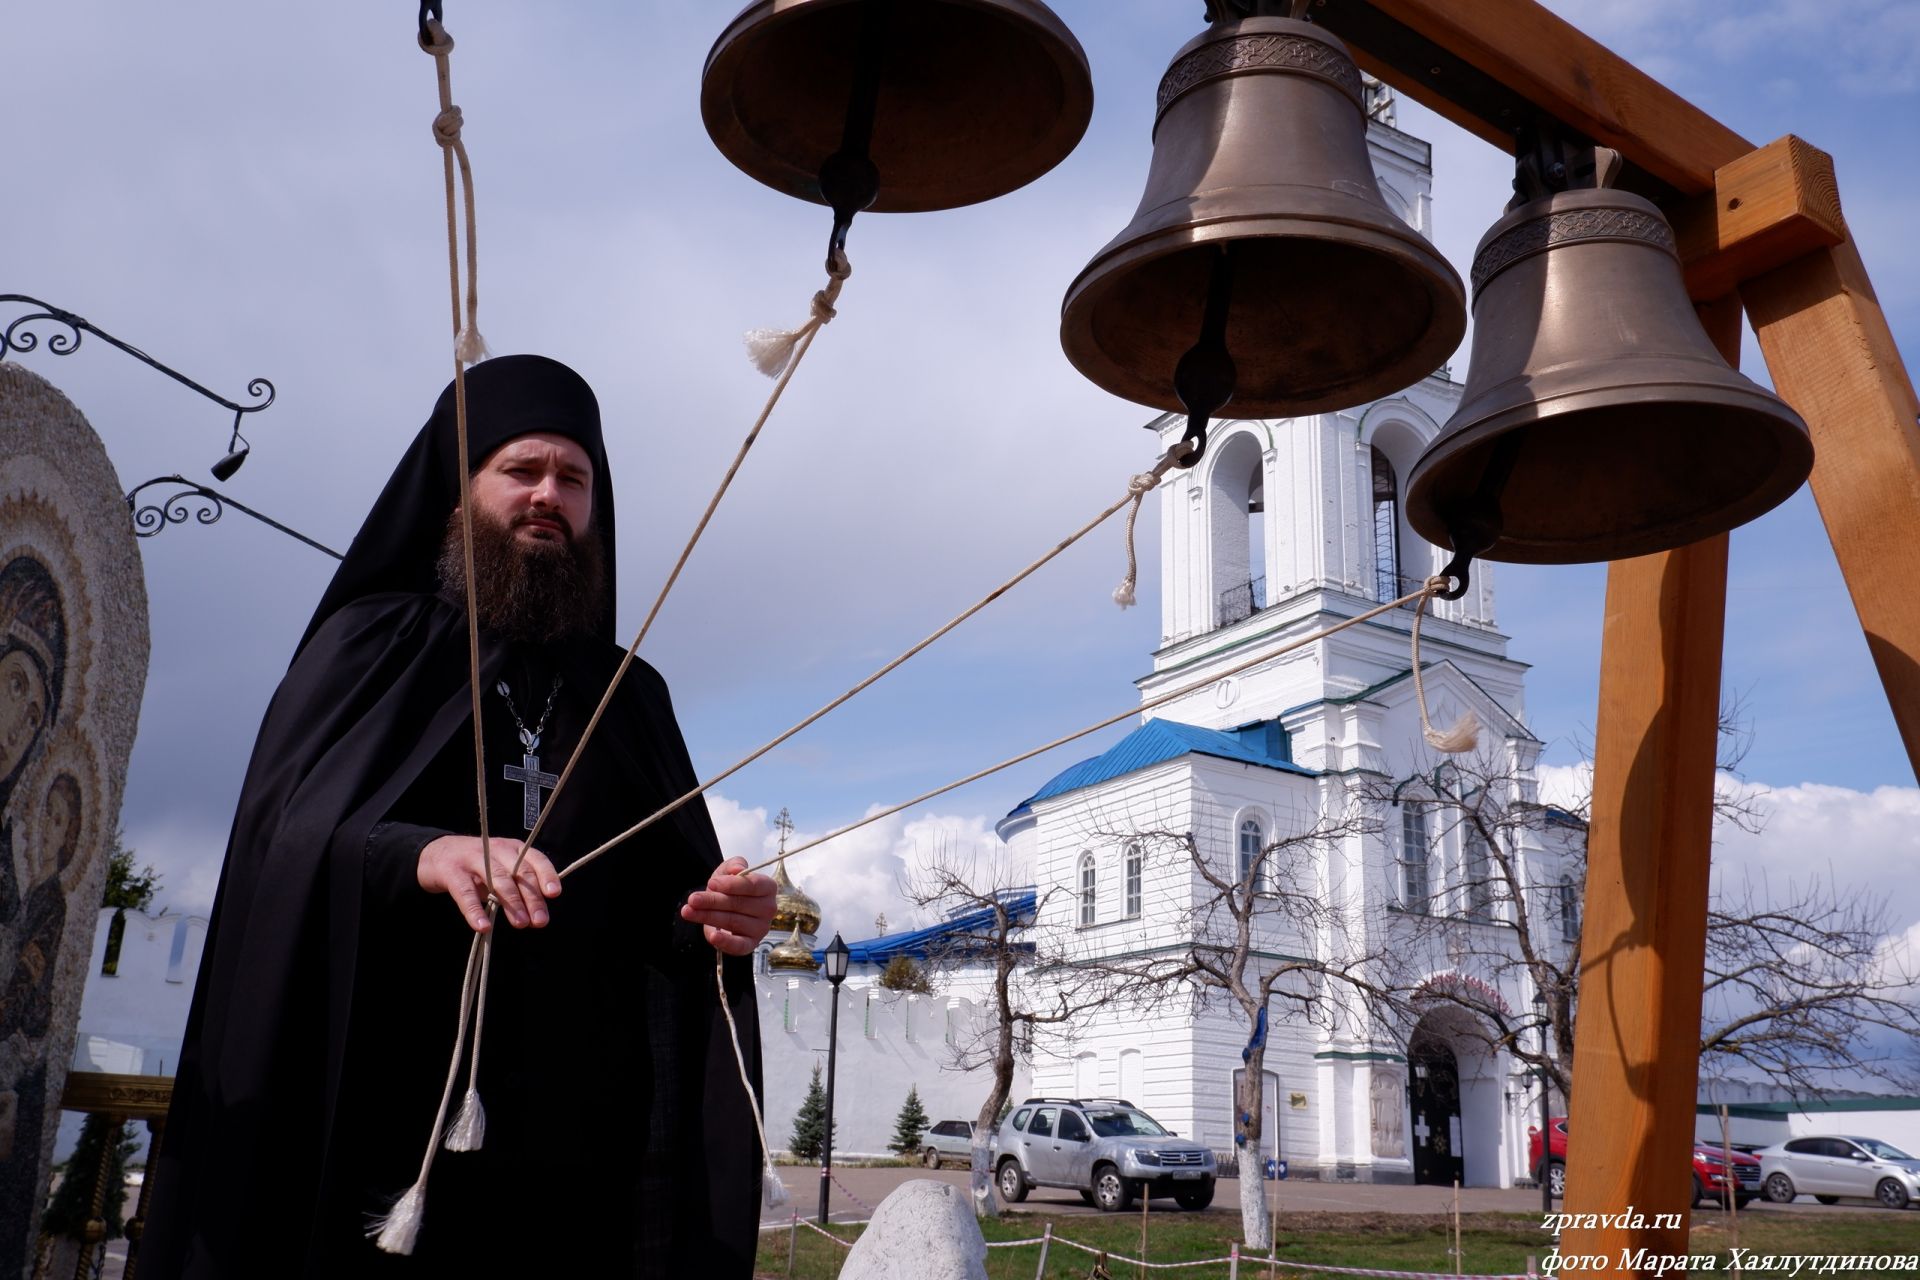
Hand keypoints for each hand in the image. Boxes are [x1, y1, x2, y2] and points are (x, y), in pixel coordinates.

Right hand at [417, 835, 561, 932]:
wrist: (435, 854)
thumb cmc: (476, 866)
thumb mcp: (501, 868)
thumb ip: (518, 884)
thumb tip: (539, 910)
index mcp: (512, 848)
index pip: (535, 858)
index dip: (547, 874)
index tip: (554, 894)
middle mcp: (496, 849)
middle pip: (519, 873)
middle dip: (532, 898)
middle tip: (540, 921)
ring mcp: (473, 859)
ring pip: (497, 880)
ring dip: (512, 903)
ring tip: (521, 924)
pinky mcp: (452, 872)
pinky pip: (465, 893)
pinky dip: (475, 911)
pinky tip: (483, 927)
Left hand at [681, 856, 777, 955]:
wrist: (723, 907)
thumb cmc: (729, 888)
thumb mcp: (728, 871)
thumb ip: (734, 865)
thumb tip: (738, 870)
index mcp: (768, 887)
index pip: (752, 885)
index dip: (731, 885)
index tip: (711, 884)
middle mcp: (768, 908)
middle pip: (739, 904)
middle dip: (712, 901)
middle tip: (693, 899)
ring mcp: (761, 928)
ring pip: (733, 921)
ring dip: (708, 916)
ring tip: (689, 911)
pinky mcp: (750, 944)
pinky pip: (739, 945)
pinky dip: (726, 942)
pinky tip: (713, 937)